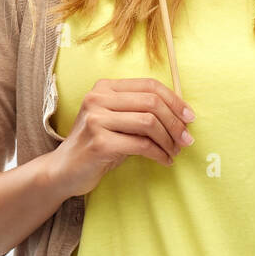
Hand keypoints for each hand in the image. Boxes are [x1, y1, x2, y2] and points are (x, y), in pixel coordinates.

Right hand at [47, 78, 195, 197]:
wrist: (64, 170)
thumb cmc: (99, 144)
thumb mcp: (118, 121)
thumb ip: (141, 112)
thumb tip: (182, 116)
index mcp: (105, 87)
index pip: (149, 85)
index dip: (174, 100)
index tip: (189, 117)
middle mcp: (98, 98)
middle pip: (152, 102)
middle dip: (175, 122)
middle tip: (186, 139)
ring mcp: (96, 119)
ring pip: (149, 123)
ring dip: (169, 140)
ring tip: (175, 151)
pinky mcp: (99, 142)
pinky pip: (141, 145)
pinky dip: (159, 153)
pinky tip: (164, 160)